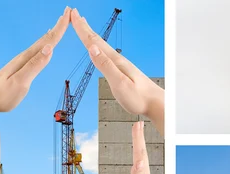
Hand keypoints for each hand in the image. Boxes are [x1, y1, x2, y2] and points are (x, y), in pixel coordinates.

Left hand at [0, 7, 69, 114]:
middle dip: (59, 25)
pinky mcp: (24, 66)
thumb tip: (50, 48)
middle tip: (69, 12)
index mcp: (28, 58)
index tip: (69, 14)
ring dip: (54, 33)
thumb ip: (35, 65)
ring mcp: (25, 60)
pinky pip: (39, 51)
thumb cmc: (3, 94)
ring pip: (43, 43)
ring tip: (61, 24)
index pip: (49, 40)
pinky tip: (47, 44)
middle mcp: (26, 56)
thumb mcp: (21, 81)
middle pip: (47, 38)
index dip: (60, 27)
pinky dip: (46, 44)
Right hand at [70, 9, 163, 131]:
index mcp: (115, 61)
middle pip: (98, 40)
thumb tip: (91, 48)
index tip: (72, 14)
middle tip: (74, 13)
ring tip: (85, 26)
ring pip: (102, 46)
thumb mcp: (119, 83)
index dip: (82, 28)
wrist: (157, 105)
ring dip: (91, 35)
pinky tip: (100, 50)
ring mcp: (121, 65)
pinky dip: (99, 47)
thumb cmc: (140, 98)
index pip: (94, 41)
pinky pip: (106, 55)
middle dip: (84, 26)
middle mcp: (118, 60)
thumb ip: (105, 66)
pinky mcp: (123, 72)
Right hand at [129, 122, 163, 173]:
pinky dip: (137, 160)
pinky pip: (139, 169)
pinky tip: (137, 158)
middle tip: (137, 123)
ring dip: (138, 146)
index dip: (137, 140)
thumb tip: (138, 164)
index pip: (140, 155)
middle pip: (141, 154)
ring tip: (137, 135)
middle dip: (138, 138)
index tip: (137, 124)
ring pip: (141, 160)